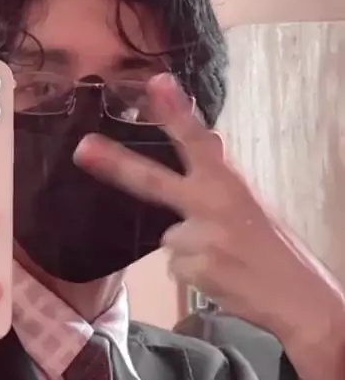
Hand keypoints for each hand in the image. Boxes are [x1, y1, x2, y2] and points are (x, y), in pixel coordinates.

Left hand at [74, 74, 344, 345]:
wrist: (296, 297)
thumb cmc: (275, 247)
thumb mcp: (251, 204)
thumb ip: (221, 179)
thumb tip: (211, 142)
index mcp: (229, 184)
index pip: (199, 141)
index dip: (176, 111)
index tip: (156, 82)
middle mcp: (212, 205)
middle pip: (154, 180)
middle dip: (116, 164)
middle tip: (83, 148)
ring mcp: (202, 237)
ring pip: (170, 237)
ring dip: (189, 248)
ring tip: (224, 258)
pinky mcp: (195, 269)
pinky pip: (178, 266)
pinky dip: (194, 272)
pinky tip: (221, 276)